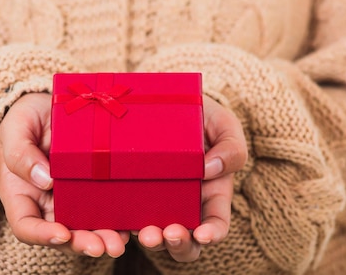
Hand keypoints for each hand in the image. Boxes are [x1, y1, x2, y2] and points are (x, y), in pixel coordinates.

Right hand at [0, 92, 128, 257]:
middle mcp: (46, 203)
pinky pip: (104, 208)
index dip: (42, 235)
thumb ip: (21, 153)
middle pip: (61, 234)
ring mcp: (71, 198)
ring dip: (102, 237)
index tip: (62, 233)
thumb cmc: (26, 118)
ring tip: (119, 242)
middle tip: (101, 247)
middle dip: (81, 243)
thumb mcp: (17, 127)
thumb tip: (44, 180)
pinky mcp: (94, 188)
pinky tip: (131, 223)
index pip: (26, 225)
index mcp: (21, 194)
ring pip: (85, 226)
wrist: (49, 106)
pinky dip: (118, 218)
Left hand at [136, 95, 246, 261]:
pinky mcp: (128, 195)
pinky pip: (123, 218)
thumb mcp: (224, 125)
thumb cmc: (202, 115)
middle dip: (179, 244)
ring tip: (146, 233)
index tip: (203, 234)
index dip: (212, 233)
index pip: (216, 223)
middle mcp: (183, 205)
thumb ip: (231, 148)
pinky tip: (115, 228)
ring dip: (152, 239)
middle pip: (185, 240)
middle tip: (169, 233)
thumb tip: (211, 169)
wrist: (166, 101)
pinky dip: (120, 229)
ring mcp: (154, 202)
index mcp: (211, 193)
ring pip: (155, 235)